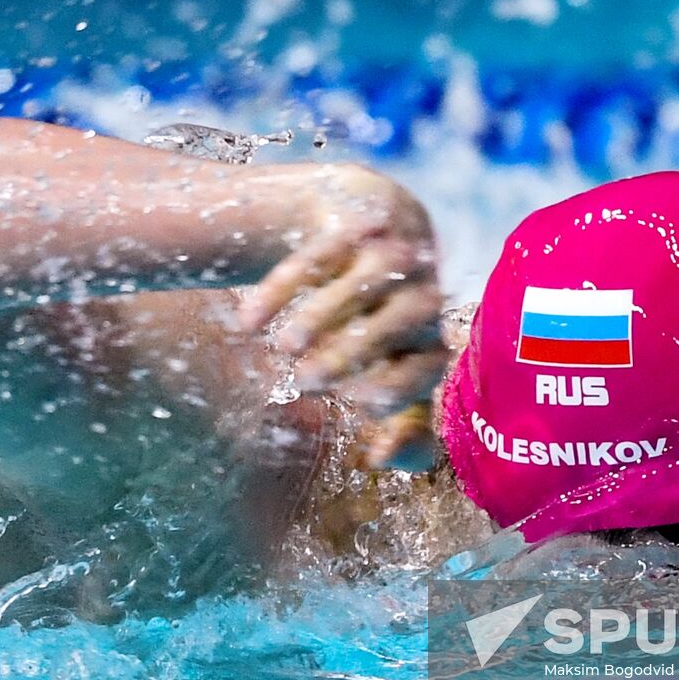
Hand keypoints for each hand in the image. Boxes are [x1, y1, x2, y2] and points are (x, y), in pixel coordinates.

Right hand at [238, 165, 447, 469]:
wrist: (375, 217)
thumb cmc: (386, 315)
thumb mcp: (400, 365)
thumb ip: (405, 420)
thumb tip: (380, 462)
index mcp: (430, 335)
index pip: (427, 365)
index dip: (399, 386)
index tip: (358, 406)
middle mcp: (420, 291)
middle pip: (400, 323)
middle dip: (352, 354)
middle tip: (305, 383)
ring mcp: (389, 253)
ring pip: (360, 284)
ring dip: (321, 316)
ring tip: (280, 348)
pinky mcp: (353, 224)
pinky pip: (318, 256)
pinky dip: (281, 287)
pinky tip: (248, 321)